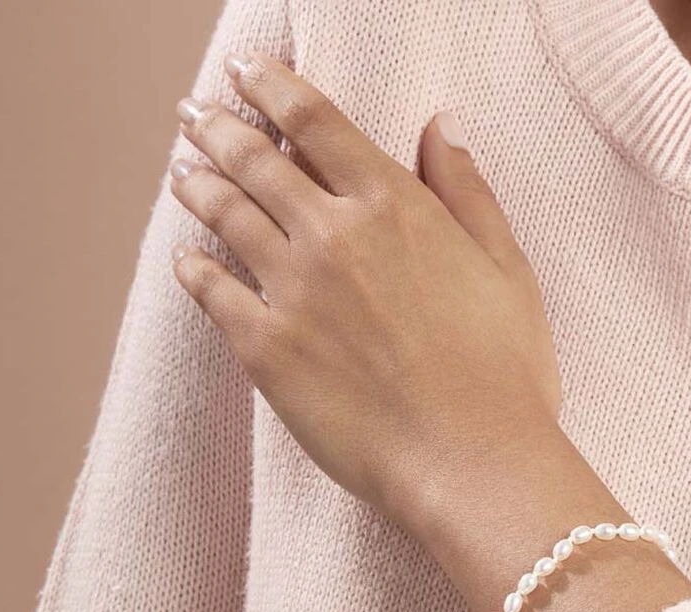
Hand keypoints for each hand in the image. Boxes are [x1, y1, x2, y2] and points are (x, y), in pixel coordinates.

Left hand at [169, 52, 561, 533]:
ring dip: (198, 185)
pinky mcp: (266, 350)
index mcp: (394, 206)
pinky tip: (185, 259)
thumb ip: (468, 193)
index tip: (247, 71)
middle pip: (256, 159)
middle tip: (194, 115)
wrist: (473, 461)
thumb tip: (440, 127)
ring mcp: (292, 290)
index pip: (316, 120)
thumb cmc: (505, 375)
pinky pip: (212, 294)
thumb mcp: (508, 270)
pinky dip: (193, 269)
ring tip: (182, 172)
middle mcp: (333, 234)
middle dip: (218, 128)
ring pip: (226, 215)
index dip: (272, 85)